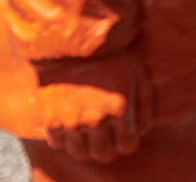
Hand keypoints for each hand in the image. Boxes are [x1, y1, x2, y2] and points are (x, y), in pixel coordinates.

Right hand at [33, 52, 153, 162]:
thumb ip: (145, 106)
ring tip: (89, 133)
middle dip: (110, 148)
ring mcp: (71, 122)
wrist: (70, 40)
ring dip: (87, 146)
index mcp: (119, 109)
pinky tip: (71, 124)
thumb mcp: (138, 74)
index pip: (127, 146)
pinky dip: (65, 139)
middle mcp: (95, 120)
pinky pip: (58, 144)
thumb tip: (144, 132)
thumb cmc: (110, 54)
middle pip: (104, 154)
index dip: (128, 142)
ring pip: (80, 153)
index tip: (126, 135)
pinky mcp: (51, 120)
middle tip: (108, 137)